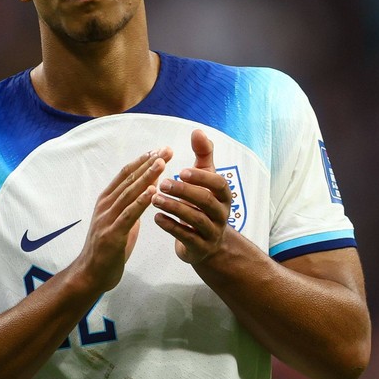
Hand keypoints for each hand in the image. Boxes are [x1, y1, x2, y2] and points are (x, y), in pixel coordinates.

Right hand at [76, 148, 172, 291]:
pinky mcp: (112, 234)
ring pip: (129, 192)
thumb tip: (146, 194)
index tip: (160, 150)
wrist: (90, 275)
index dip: (143, 160)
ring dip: (146, 176)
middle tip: (166, 149)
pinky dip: (141, 201)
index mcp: (107, 200)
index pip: (126, 174)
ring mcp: (107, 218)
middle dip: (149, 163)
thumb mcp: (120, 222)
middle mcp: (105, 205)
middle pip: (129, 179)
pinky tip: (153, 191)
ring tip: (161, 163)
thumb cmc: (107, 249)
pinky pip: (129, 214)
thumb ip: (130, 208)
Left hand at [152, 130, 231, 264]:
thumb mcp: (206, 179)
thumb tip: (197, 131)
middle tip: (163, 183)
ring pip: (195, 220)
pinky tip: (156, 218)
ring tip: (155, 199)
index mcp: (224, 196)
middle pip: (206, 202)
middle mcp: (221, 214)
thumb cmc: (204, 203)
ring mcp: (212, 232)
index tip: (182, 170)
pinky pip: (186, 237)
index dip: (201, 178)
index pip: (218, 184)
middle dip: (184, 192)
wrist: (209, 244)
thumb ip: (203, 155)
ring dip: (174, 208)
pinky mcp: (200, 248)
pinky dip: (171, 227)